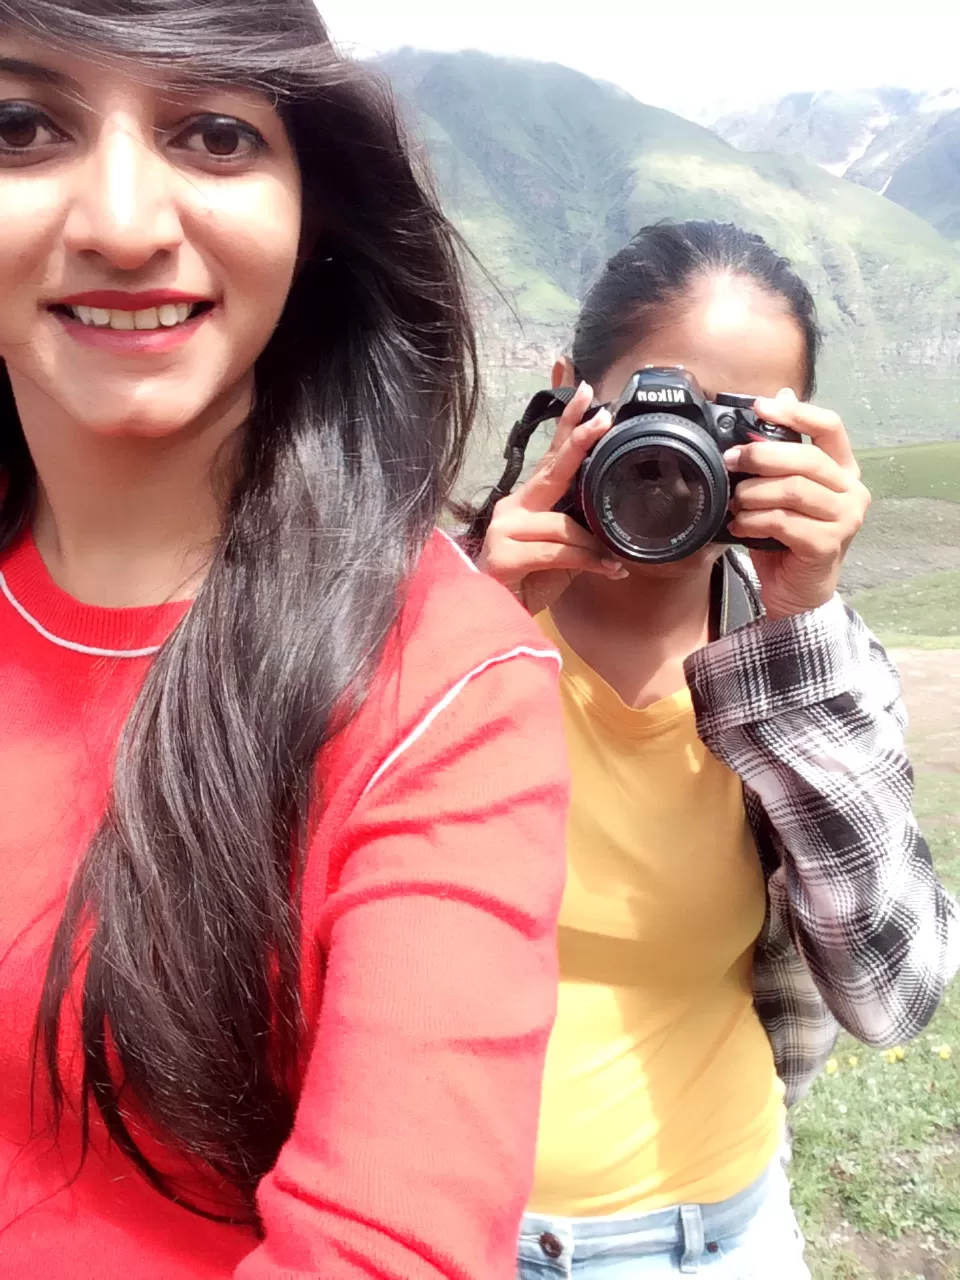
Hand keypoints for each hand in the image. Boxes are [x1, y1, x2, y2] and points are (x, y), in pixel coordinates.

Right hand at [477, 382, 627, 614]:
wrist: (495, 620)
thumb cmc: (530, 583)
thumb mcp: (564, 551)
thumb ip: (582, 527)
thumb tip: (615, 512)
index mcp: (529, 501)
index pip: (551, 454)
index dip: (566, 420)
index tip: (578, 383)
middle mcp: (513, 507)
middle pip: (551, 468)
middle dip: (578, 439)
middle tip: (602, 416)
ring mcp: (505, 529)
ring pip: (564, 523)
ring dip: (594, 545)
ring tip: (612, 561)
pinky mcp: (504, 556)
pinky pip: (558, 550)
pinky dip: (587, 561)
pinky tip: (608, 570)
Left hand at [725, 388, 870, 619]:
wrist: (797, 593)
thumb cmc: (788, 538)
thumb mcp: (783, 490)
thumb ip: (784, 450)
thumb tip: (779, 397)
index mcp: (843, 470)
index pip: (830, 427)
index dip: (796, 413)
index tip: (761, 406)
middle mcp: (852, 491)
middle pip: (806, 459)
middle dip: (761, 456)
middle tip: (731, 460)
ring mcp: (845, 519)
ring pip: (793, 490)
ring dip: (754, 493)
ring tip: (734, 503)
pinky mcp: (828, 545)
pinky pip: (783, 522)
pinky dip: (753, 521)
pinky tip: (739, 525)